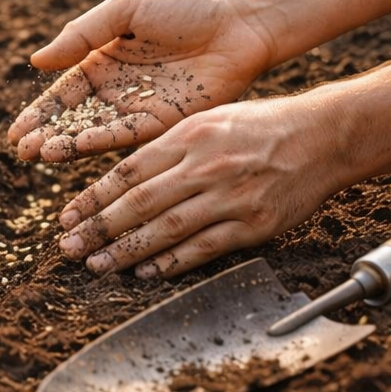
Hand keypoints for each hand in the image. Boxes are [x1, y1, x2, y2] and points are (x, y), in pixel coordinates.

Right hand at [9, 0, 274, 161]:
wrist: (241, 20)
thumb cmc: (185, 6)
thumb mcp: (125, 10)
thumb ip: (82, 34)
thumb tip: (37, 62)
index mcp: (104, 62)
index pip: (64, 95)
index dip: (39, 114)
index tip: (15, 132)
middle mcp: (119, 92)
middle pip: (75, 120)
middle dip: (47, 136)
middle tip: (22, 151)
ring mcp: (142, 109)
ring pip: (97, 132)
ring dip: (69, 145)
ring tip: (41, 153)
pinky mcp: (169, 123)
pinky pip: (129, 136)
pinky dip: (102, 143)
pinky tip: (77, 146)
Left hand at [54, 97, 344, 277]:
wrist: (324, 136)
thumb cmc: (261, 125)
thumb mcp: (207, 119)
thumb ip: (166, 147)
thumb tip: (123, 178)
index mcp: (188, 136)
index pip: (126, 172)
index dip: (92, 198)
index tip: (66, 217)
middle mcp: (205, 166)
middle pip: (139, 203)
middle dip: (98, 229)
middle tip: (69, 248)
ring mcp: (230, 197)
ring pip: (166, 230)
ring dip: (127, 252)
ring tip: (97, 265)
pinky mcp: (254, 223)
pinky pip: (204, 248)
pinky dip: (172, 263)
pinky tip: (147, 272)